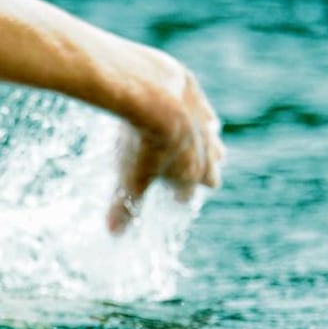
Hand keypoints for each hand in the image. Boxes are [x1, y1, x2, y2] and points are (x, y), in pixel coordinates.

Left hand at [107, 69, 223, 232]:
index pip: (189, 196)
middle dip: (204, 174)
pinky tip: (197, 115)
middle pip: (211, 169)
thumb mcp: (129, 179)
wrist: (153, 95)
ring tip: (207, 148)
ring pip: (213, 140)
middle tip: (198, 178)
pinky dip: (200, 116)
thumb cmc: (143, 144)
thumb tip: (114, 233)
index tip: (173, 201)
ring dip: (208, 146)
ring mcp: (203, 123)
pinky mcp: (196, 97)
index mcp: (190, 175)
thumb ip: (124, 207)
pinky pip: (204, 111)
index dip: (179, 199)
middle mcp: (204, 152)